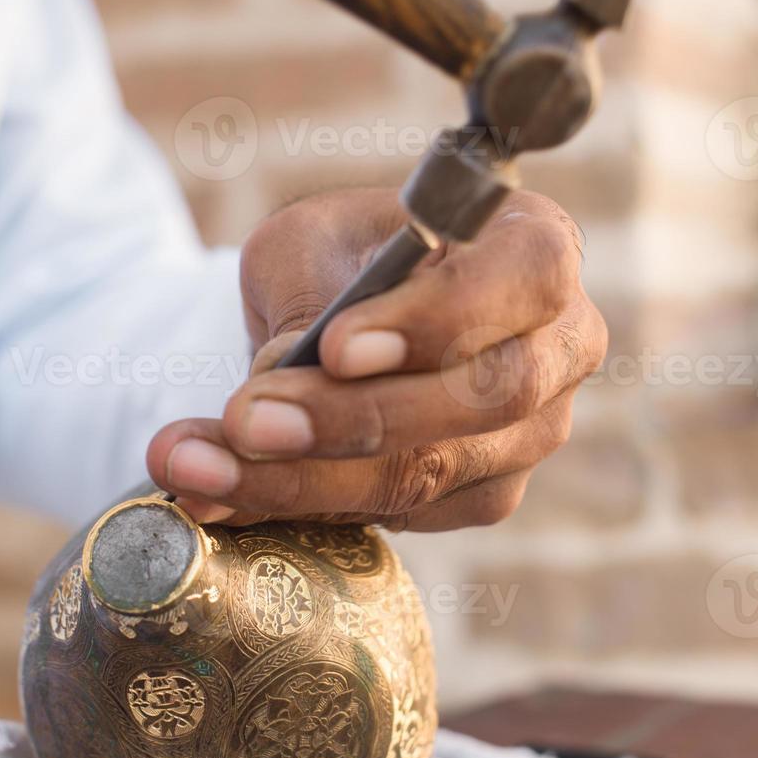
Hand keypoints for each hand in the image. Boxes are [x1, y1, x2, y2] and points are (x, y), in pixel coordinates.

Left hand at [145, 187, 604, 531]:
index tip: (335, 347)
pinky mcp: (484, 496)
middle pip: (484, 397)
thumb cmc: (341, 260)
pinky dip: (298, 506)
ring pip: (431, 473)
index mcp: (537, 250)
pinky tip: (218, 492)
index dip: (437, 319)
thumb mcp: (310, 242)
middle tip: (244, 420)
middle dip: (351, 418)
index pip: (526, 280)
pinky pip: (399, 515)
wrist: (341, 322)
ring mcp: (532, 434)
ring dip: (302, 478)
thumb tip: (282, 381)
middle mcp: (560, 347)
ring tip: (196, 466)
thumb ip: (305, 294)